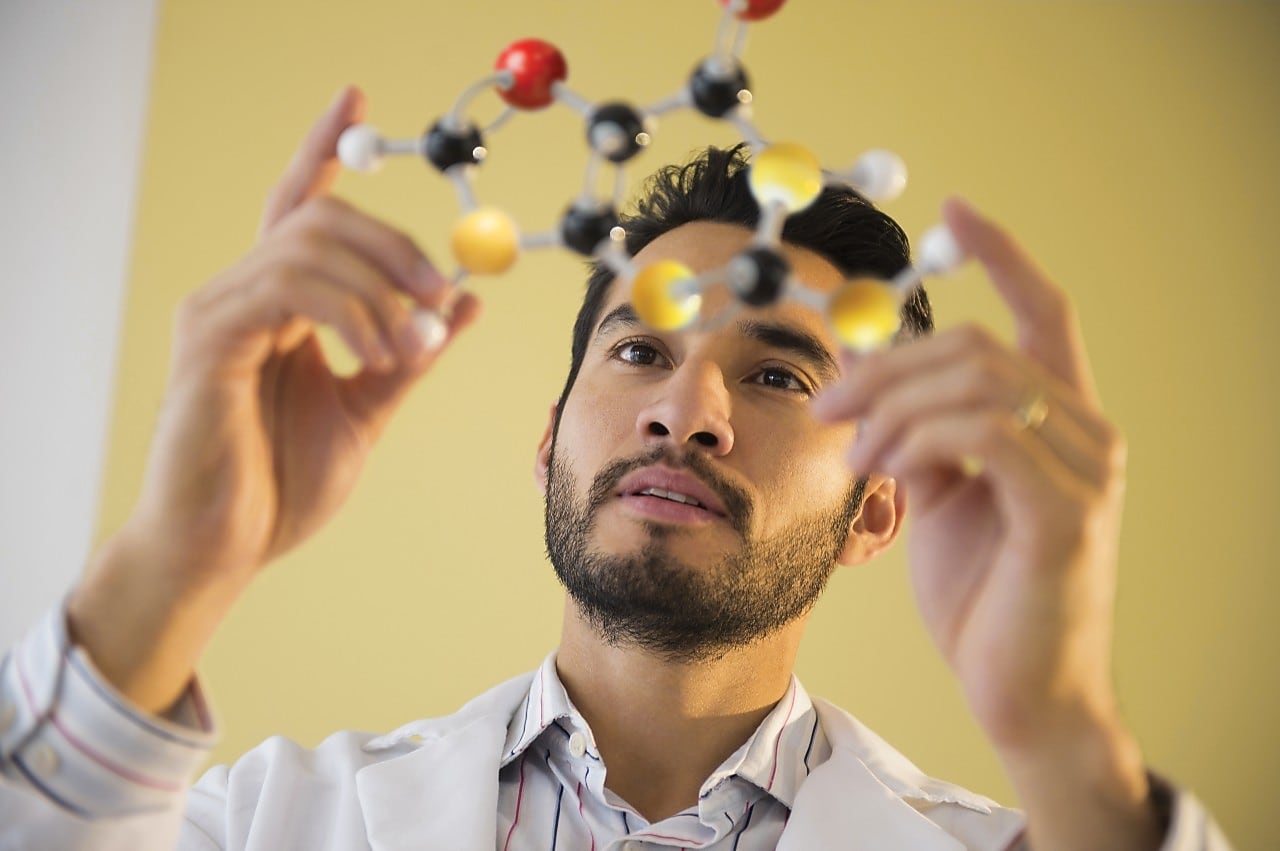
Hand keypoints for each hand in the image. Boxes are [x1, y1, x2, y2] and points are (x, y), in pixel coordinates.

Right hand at [68, 86, 479, 712]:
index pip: (301, 205)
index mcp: (281, 304)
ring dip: (381, 289)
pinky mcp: (209, 338)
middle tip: (442, 292)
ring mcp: (220, 310)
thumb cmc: (282, 484)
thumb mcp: (369, 407)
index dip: (325, 146)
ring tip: (409, 351)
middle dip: (394, 243)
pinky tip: (375, 354)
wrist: (226, 548)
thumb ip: (411, 353)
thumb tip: (466, 301)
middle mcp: (244, 293)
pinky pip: (289, 287)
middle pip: (318, 213)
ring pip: (309, 244)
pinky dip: (350, 312)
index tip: (355, 96)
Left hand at [813, 200, 1160, 848]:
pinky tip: (885, 468)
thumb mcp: (939, 497)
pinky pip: (984, 433)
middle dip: (888, 364)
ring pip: (978, 379)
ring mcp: (1086, 469)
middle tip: (828, 402)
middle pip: (979, 344)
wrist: (1018, 690)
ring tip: (853, 451)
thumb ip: (918, 435)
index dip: (1003, 253)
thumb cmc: (982, 594)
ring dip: (892, 404)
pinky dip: (917, 438)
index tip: (955, 209)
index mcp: (1058, 421)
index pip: (1043, 311)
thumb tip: (869, 382)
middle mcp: (1087, 431)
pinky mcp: (1066, 510)